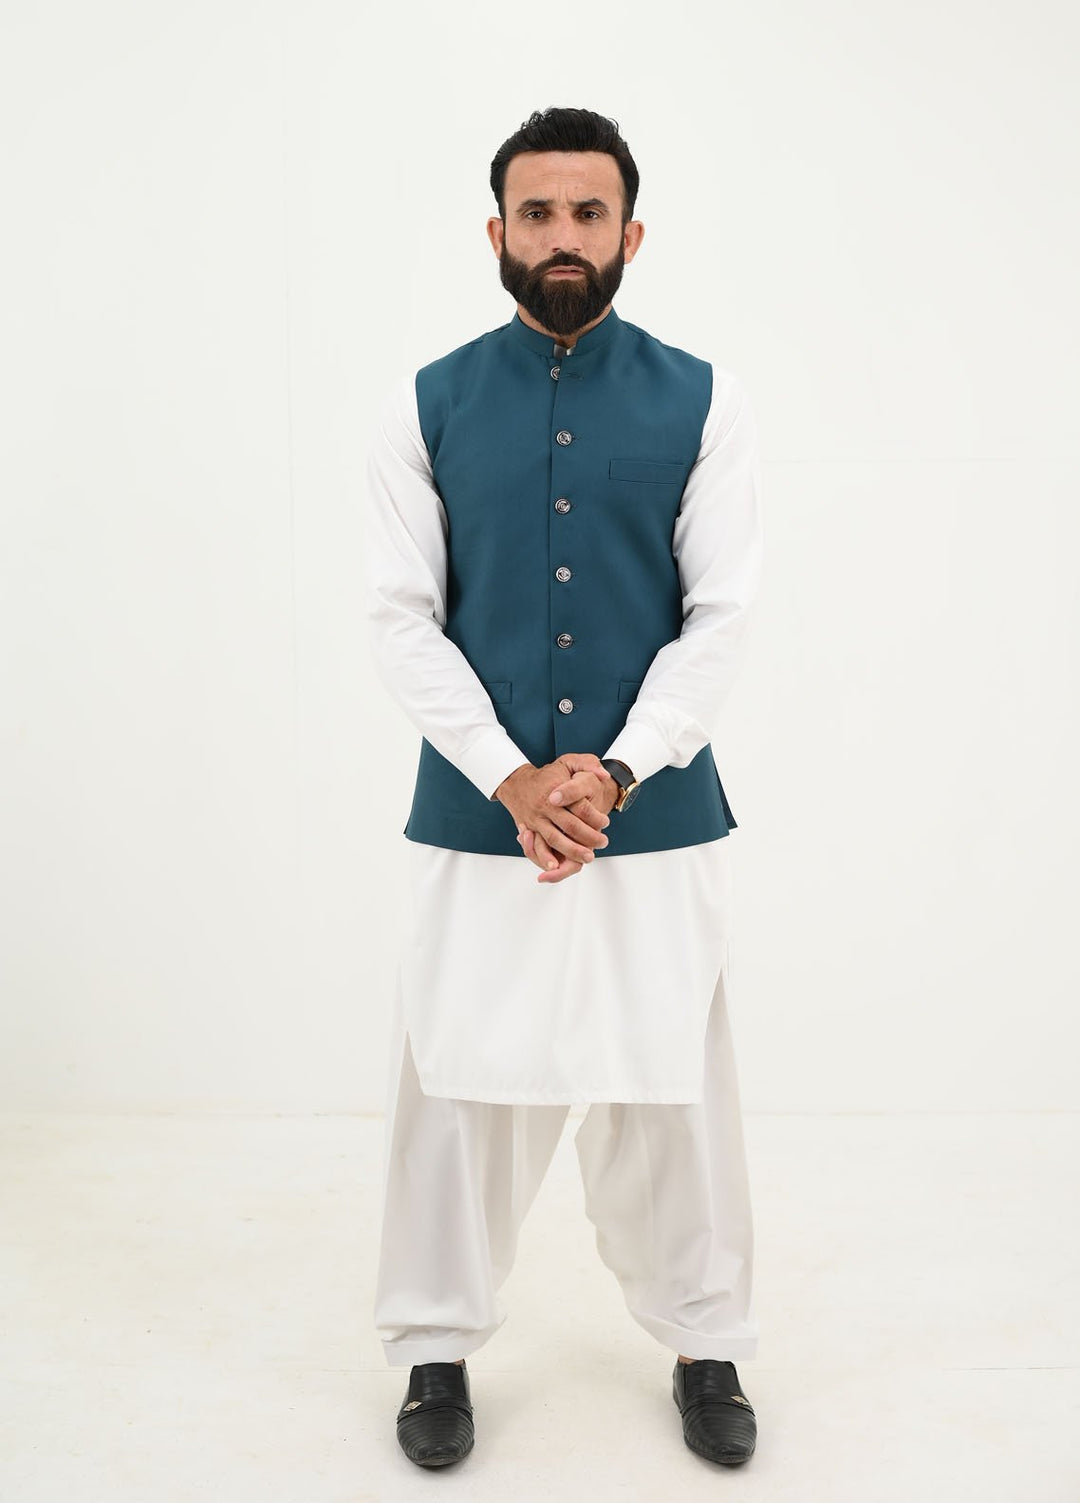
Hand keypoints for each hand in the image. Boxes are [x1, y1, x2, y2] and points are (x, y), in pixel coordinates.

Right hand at [495, 754, 612, 882]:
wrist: (517, 782)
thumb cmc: (548, 774)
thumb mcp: (568, 761)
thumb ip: (588, 764)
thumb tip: (604, 775)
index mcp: (556, 789)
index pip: (579, 806)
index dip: (595, 816)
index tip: (605, 822)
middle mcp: (545, 806)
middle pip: (570, 826)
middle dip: (588, 837)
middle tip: (603, 842)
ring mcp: (536, 819)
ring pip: (555, 839)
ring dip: (572, 850)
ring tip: (588, 857)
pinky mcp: (529, 830)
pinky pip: (538, 846)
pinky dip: (546, 857)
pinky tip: (556, 866)